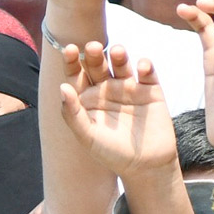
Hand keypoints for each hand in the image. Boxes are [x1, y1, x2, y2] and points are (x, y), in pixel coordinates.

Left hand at [58, 43, 178, 180]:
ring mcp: (129, 88)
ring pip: (122, 64)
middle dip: (94, 54)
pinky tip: (142, 66)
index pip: (76, 74)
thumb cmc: (112, 154)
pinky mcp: (151, 90)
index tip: (69, 50)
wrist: (146, 166)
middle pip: (98, 65)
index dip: (71, 61)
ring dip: (119, 55)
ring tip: (117, 51)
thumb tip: (62, 87)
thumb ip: (73, 114)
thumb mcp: (88, 137)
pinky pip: (148, 72)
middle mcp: (107, 89)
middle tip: (93, 47)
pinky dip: (145, 66)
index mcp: (87, 98)